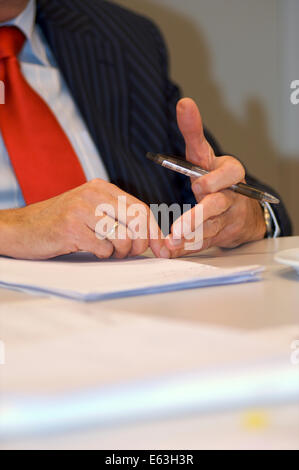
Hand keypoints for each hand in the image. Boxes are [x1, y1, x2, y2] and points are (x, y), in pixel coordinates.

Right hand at [0, 179, 163, 259]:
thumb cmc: (60, 222)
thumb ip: (117, 217)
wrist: (22, 228)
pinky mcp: (71, 228)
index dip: (154, 231)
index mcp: (102, 188)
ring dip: (119, 252)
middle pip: (137, 221)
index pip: (140, 208)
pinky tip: (89, 249)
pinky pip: (103, 249)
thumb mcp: (90, 210)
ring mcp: (81, 209)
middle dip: (141, 243)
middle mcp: (93, 194)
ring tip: (106, 250)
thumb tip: (150, 237)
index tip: (162, 248)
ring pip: (122, 237)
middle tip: (131, 253)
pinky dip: (101, 255)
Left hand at [165, 98, 265, 255]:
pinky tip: (174, 251)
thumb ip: (193, 132)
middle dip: (198, 214)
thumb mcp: (205, 155)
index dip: (209, 169)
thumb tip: (184, 103)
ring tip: (172, 241)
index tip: (195, 165)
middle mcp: (230, 193)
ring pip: (210, 226)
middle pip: (217, 203)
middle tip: (179, 226)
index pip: (222, 167)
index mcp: (226, 170)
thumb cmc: (217, 180)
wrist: (242, 212)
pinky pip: (205, 242)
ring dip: (190, 234)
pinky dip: (188, 247)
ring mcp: (229, 215)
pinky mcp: (223, 234)